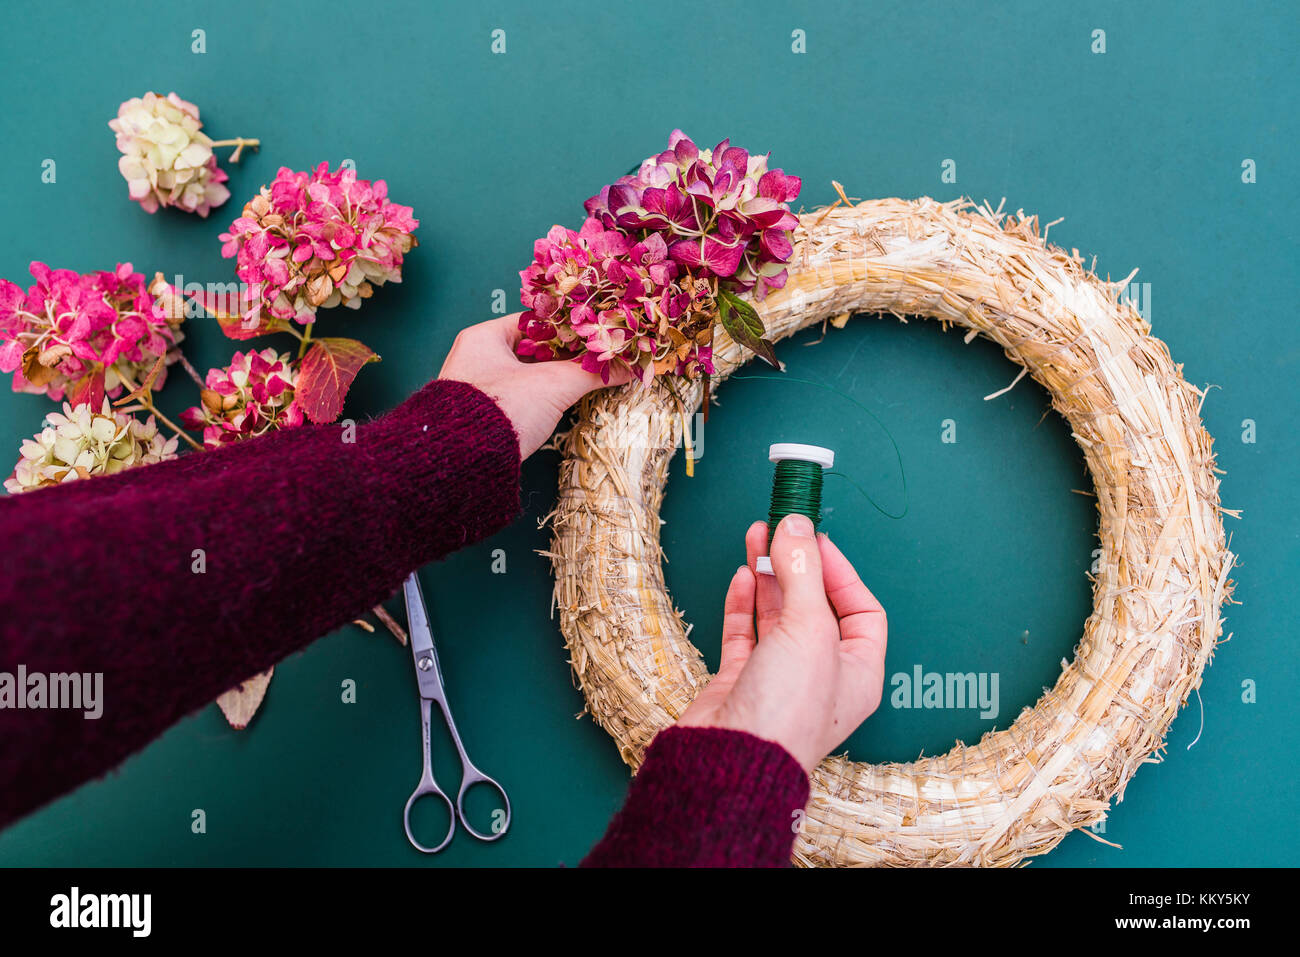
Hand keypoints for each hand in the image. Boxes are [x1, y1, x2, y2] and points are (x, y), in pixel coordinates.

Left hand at [438, 314, 627, 457]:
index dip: (568, 326)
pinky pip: (521, 397)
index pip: (534, 321)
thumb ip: (591, 373)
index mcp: (484, 337)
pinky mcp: (485, 416)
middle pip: (532, 349)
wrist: (467, 463)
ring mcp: (479, 389)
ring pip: (527, 375)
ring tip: (588, 376)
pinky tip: (566, 400)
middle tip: (597, 355)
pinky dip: (544, 397)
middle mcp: (476, 359)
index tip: (595, 332)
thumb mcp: (553, 385)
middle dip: (565, 354)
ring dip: (555, 377)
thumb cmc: (503, 411)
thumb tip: (627, 366)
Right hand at [677, 514, 887, 772]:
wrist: (730, 762)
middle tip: (780, 528)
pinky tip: (742, 576)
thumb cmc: (788, 712)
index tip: (814, 539)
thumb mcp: (809, 629)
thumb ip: (803, 571)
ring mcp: (779, 678)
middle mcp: (822, 676)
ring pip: (777, 615)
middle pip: (815, 607)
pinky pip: (745, 634)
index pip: (861, 610)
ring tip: (755, 537)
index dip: (840, 571)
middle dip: (798, 565)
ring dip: (767, 575)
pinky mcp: (742, 682)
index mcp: (858, 672)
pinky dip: (743, 603)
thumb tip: (796, 526)